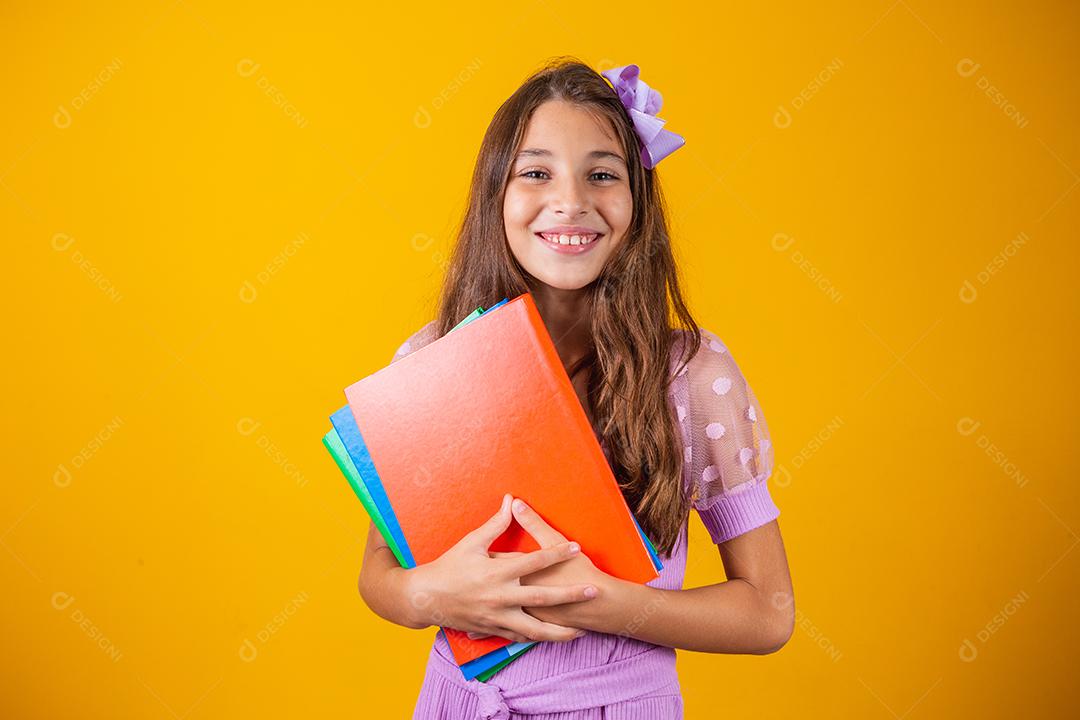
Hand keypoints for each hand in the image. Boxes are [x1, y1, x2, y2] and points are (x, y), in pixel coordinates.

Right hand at [402, 494, 598, 643]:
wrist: (425, 599)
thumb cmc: (449, 567)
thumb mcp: (471, 542)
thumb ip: (495, 523)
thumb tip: (512, 500)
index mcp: (496, 572)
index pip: (533, 561)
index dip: (556, 553)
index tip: (575, 547)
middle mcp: (499, 597)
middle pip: (542, 597)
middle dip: (570, 595)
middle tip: (593, 590)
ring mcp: (497, 617)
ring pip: (535, 629)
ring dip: (560, 630)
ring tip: (582, 630)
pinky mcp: (493, 630)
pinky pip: (520, 637)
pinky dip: (539, 639)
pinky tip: (555, 639)